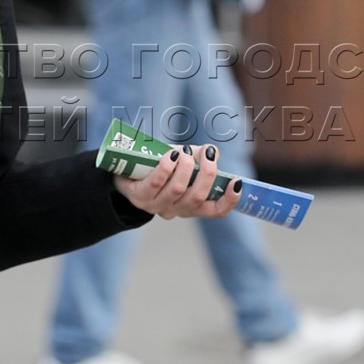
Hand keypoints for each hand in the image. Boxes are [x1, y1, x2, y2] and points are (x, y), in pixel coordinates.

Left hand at [114, 143, 241, 219]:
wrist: (126, 170)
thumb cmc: (161, 165)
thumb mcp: (185, 160)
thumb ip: (201, 157)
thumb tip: (212, 153)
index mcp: (192, 205)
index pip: (215, 211)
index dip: (229, 200)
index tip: (237, 182)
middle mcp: (176, 209)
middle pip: (197, 198)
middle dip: (207, 174)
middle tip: (208, 156)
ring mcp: (156, 206)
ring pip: (177, 190)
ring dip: (186, 168)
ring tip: (185, 153)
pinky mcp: (139, 197)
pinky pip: (156, 183)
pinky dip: (167, 167)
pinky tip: (171, 155)